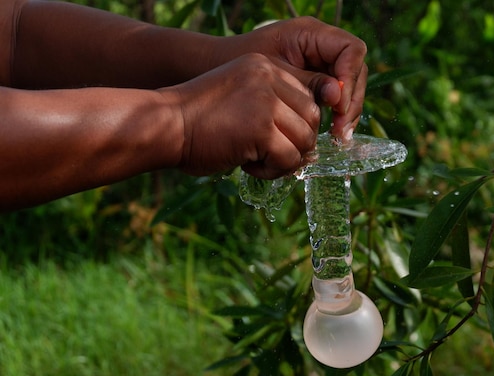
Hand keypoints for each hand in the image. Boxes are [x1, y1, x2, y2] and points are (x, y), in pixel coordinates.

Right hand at [160, 53, 320, 178]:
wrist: (163, 125)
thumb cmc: (196, 119)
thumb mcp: (238, 97)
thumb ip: (271, 107)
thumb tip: (309, 146)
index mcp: (264, 67)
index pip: (307, 96)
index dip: (299, 124)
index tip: (281, 140)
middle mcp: (269, 77)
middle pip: (312, 117)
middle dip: (297, 143)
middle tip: (270, 155)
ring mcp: (266, 102)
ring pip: (305, 140)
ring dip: (285, 160)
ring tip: (257, 162)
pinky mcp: (262, 130)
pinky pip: (288, 159)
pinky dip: (272, 171)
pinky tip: (248, 167)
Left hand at [218, 17, 367, 138]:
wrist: (219, 70)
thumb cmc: (236, 66)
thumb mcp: (272, 74)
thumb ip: (305, 83)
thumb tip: (337, 97)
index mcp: (311, 34)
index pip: (351, 51)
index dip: (350, 78)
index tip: (337, 106)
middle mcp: (322, 46)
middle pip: (356, 71)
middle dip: (352, 102)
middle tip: (341, 131)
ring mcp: (322, 65)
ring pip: (351, 88)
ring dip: (349, 113)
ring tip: (338, 137)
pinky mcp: (317, 83)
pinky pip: (338, 98)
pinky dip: (338, 116)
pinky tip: (331, 134)